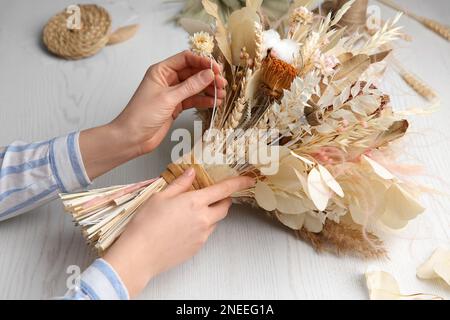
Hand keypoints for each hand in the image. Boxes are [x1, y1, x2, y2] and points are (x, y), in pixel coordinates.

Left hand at [79, 51, 225, 179]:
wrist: (132, 138)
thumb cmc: (142, 115)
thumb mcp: (169, 98)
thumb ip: (190, 86)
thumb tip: (208, 74)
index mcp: (161, 71)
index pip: (186, 59)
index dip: (202, 61)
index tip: (216, 69)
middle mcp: (167, 79)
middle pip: (192, 72)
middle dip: (208, 77)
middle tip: (222, 83)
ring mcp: (172, 93)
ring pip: (194, 87)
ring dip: (208, 89)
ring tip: (221, 94)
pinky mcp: (175, 106)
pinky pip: (193, 100)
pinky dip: (203, 100)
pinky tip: (213, 102)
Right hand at [103, 169, 254, 297]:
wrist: (140, 255)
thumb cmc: (146, 225)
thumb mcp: (160, 196)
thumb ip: (180, 183)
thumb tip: (191, 172)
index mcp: (195, 202)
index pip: (225, 189)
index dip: (239, 183)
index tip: (248, 179)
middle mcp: (203, 219)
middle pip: (224, 207)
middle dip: (223, 199)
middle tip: (211, 195)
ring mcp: (202, 235)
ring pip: (215, 221)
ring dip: (210, 214)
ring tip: (189, 213)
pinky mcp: (197, 248)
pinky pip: (206, 234)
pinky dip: (201, 227)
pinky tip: (183, 228)